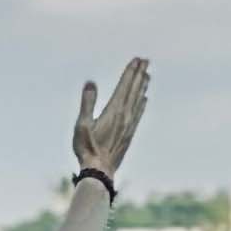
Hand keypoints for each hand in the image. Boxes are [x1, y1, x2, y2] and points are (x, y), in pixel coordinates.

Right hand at [74, 58, 149, 182]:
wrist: (100, 170)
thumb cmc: (87, 148)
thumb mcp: (82, 124)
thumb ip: (87, 102)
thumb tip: (91, 83)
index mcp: (114, 110)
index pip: (124, 86)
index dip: (131, 72)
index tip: (137, 60)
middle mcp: (125, 115)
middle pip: (134, 90)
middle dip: (139, 74)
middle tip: (146, 60)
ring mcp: (129, 125)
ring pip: (138, 100)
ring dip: (142, 86)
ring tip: (147, 75)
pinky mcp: (129, 133)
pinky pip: (138, 114)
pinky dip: (142, 104)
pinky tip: (144, 99)